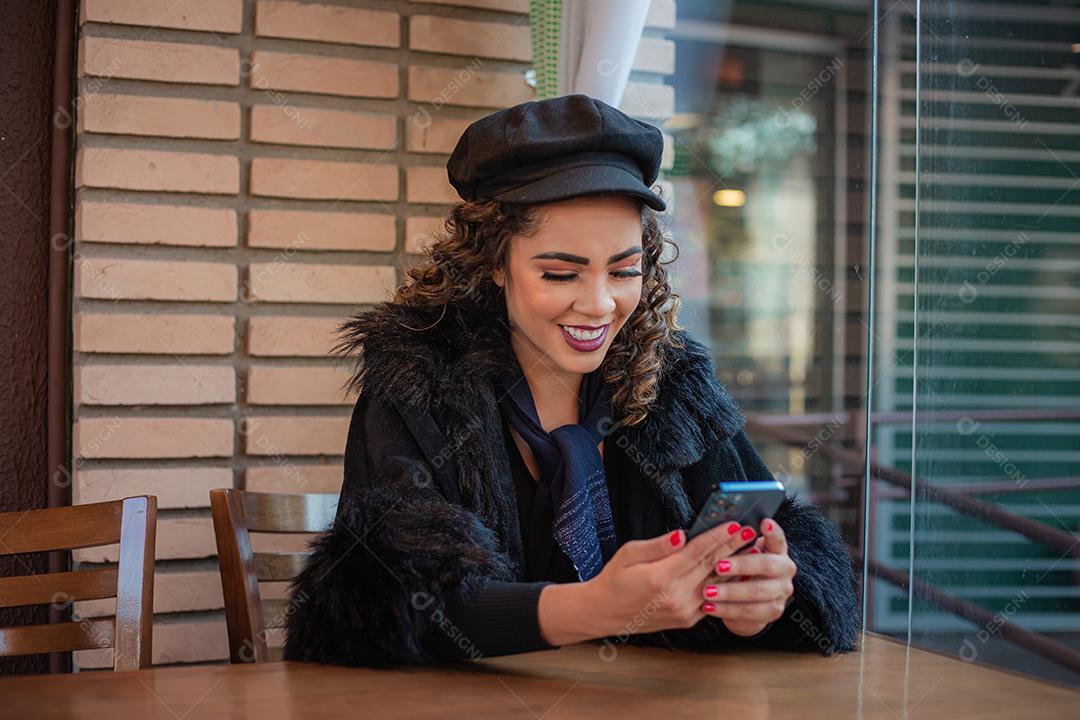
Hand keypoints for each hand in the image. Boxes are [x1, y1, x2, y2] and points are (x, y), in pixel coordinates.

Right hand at [584, 520, 757, 637]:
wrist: (606, 613)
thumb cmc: (615, 579)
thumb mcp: (629, 554)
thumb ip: (658, 545)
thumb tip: (682, 534)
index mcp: (660, 578)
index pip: (696, 553)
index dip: (717, 537)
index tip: (733, 524)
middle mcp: (676, 597)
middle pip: (711, 566)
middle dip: (733, 547)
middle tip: (750, 531)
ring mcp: (684, 611)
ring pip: (716, 583)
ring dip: (735, 565)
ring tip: (751, 549)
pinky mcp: (688, 619)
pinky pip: (712, 597)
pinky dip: (726, 583)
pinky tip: (737, 570)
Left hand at [700, 516, 796, 636]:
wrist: (748, 601)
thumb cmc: (739, 570)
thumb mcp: (737, 553)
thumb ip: (733, 542)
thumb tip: (717, 529)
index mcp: (776, 550)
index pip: (778, 538)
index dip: (773, 531)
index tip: (764, 522)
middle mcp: (784, 570)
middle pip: (767, 565)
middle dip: (741, 565)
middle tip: (718, 566)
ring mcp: (781, 592)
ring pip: (758, 592)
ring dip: (730, 592)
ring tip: (708, 591)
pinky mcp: (773, 612)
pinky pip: (750, 612)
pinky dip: (727, 610)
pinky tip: (710, 607)